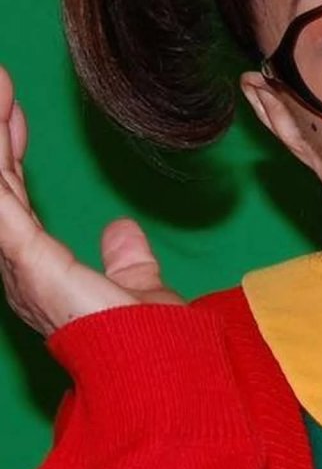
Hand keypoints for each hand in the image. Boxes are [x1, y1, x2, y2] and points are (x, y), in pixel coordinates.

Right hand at [0, 66, 183, 336]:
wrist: (158, 363)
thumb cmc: (144, 337)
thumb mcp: (132, 282)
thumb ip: (124, 256)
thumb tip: (120, 229)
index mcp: (38, 261)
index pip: (14, 190)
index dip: (10, 145)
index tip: (12, 105)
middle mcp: (18, 260)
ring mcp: (19, 261)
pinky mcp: (29, 259)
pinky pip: (1, 202)